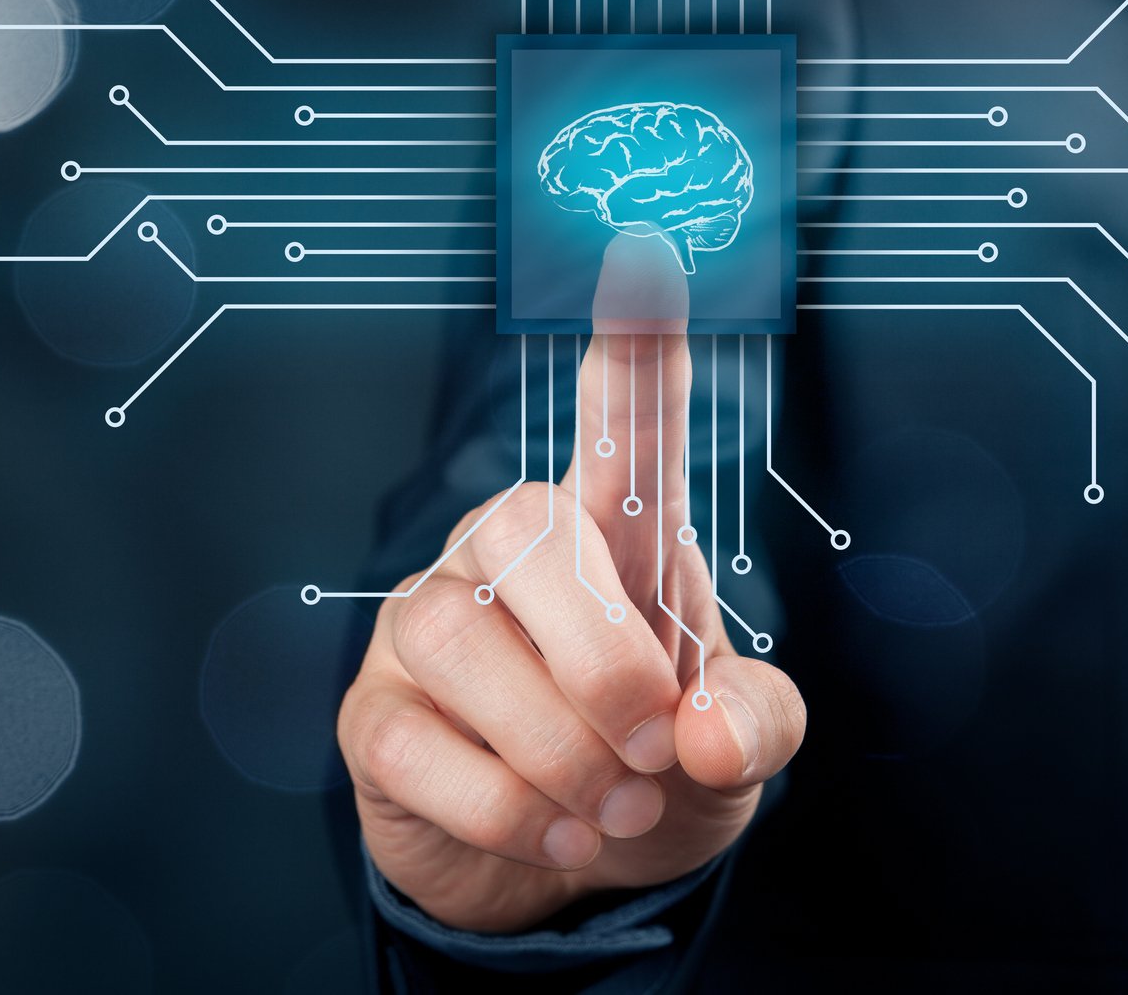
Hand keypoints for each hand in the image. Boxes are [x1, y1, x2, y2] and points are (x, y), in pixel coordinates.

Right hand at [337, 239, 806, 931]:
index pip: (622, 429)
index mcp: (610, 541)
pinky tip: (557, 836)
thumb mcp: (736, 753)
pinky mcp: (375, 716)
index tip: (648, 248)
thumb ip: (752, 724)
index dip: (635, 350)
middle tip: (661, 750)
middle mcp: (505, 555)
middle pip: (532, 533)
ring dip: (557, 747)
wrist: (566, 879)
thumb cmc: (656, 772)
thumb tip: (699, 731)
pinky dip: (506, 808)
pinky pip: (419, 742)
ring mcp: (426, 626)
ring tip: (616, 809)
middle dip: (609, 658)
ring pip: (459, 639)